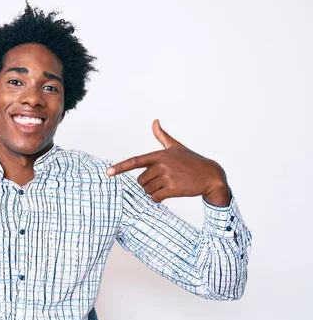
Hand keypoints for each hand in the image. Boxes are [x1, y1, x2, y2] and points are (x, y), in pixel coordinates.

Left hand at [106, 119, 230, 205]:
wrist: (211, 175)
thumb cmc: (191, 161)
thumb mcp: (176, 147)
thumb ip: (162, 136)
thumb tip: (155, 121)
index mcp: (160, 155)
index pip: (135, 161)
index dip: (120, 167)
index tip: (108, 173)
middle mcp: (162, 165)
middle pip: (141, 181)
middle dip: (148, 184)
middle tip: (163, 180)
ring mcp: (167, 177)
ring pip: (148, 190)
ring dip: (154, 191)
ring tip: (169, 185)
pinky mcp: (173, 189)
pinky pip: (155, 198)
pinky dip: (158, 199)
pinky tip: (168, 194)